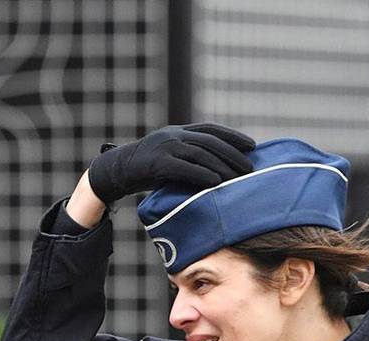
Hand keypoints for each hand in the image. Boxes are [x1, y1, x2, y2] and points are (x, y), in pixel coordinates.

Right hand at [86, 123, 255, 203]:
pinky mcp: (157, 164)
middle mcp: (173, 135)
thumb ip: (187, 157)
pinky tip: (216, 182)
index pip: (211, 129)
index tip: (252, 145)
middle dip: (232, 154)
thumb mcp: (168, 157)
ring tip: (238, 177)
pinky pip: (185, 168)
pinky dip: (202, 175)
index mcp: (178, 131)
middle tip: (249, 167)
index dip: (233, 136)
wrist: (116, 171)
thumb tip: (216, 169)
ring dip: (222, 166)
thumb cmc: (145, 170)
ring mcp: (165, 147)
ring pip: (201, 154)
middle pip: (210, 142)